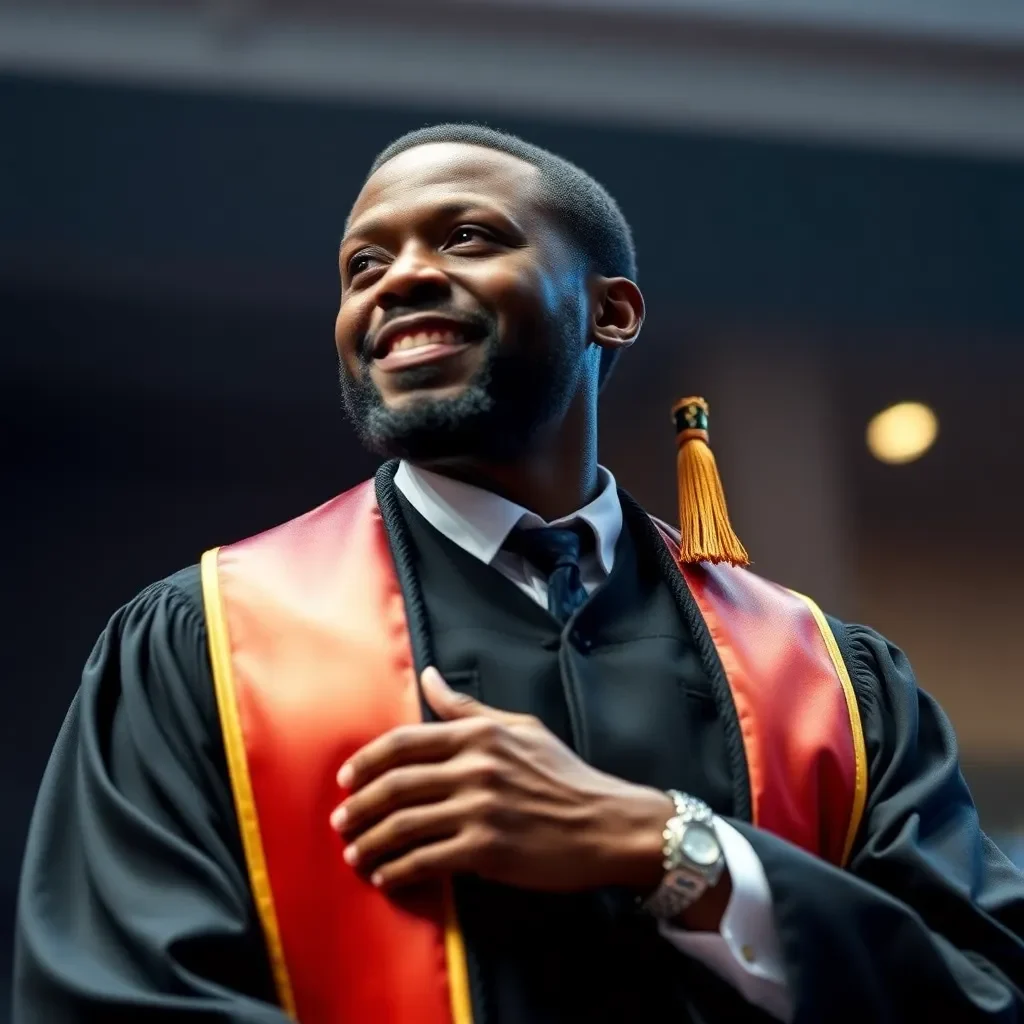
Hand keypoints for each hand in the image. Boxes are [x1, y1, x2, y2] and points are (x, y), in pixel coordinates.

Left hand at [330, 667, 673, 893]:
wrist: (606, 824)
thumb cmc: (564, 776)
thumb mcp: (520, 728)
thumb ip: (467, 709)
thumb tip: (428, 677)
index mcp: (479, 735)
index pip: (404, 741)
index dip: (366, 761)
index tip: (345, 779)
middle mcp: (474, 768)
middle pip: (395, 785)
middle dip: (358, 806)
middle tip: (340, 822)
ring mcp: (479, 810)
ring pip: (404, 826)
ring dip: (370, 843)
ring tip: (355, 854)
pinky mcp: (486, 850)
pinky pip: (426, 860)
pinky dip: (398, 871)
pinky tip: (385, 877)